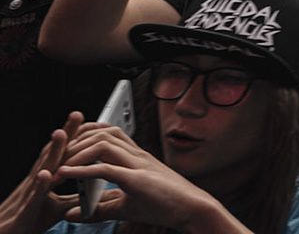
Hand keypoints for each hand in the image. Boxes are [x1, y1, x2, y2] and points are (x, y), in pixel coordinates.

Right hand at [0, 113, 82, 233]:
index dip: (74, 138)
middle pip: (51, 156)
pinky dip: (39, 186)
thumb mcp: (59, 208)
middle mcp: (36, 184)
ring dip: (51, 153)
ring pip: (40, 172)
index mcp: (46, 180)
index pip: (62, 155)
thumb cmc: (28, 221)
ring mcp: (27, 197)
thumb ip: (80, 199)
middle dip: (64, 135)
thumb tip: (108, 193)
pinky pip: (32, 200)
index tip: (92, 122)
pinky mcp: (23, 215)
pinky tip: (47, 174)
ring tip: (62, 134)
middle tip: (77, 115)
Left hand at [53, 122, 214, 230]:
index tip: (68, 147)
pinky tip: (67, 174)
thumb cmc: (166, 205)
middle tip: (58, 157)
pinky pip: (106, 169)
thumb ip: (99, 208)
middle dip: (77, 142)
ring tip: (60, 167)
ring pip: (103, 145)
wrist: (192, 209)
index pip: (109, 134)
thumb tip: (71, 213)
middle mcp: (138, 156)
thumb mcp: (126, 207)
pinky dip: (83, 170)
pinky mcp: (138, 179)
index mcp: (137, 158)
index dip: (87, 135)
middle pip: (103, 134)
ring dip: (77, 154)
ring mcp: (139, 165)